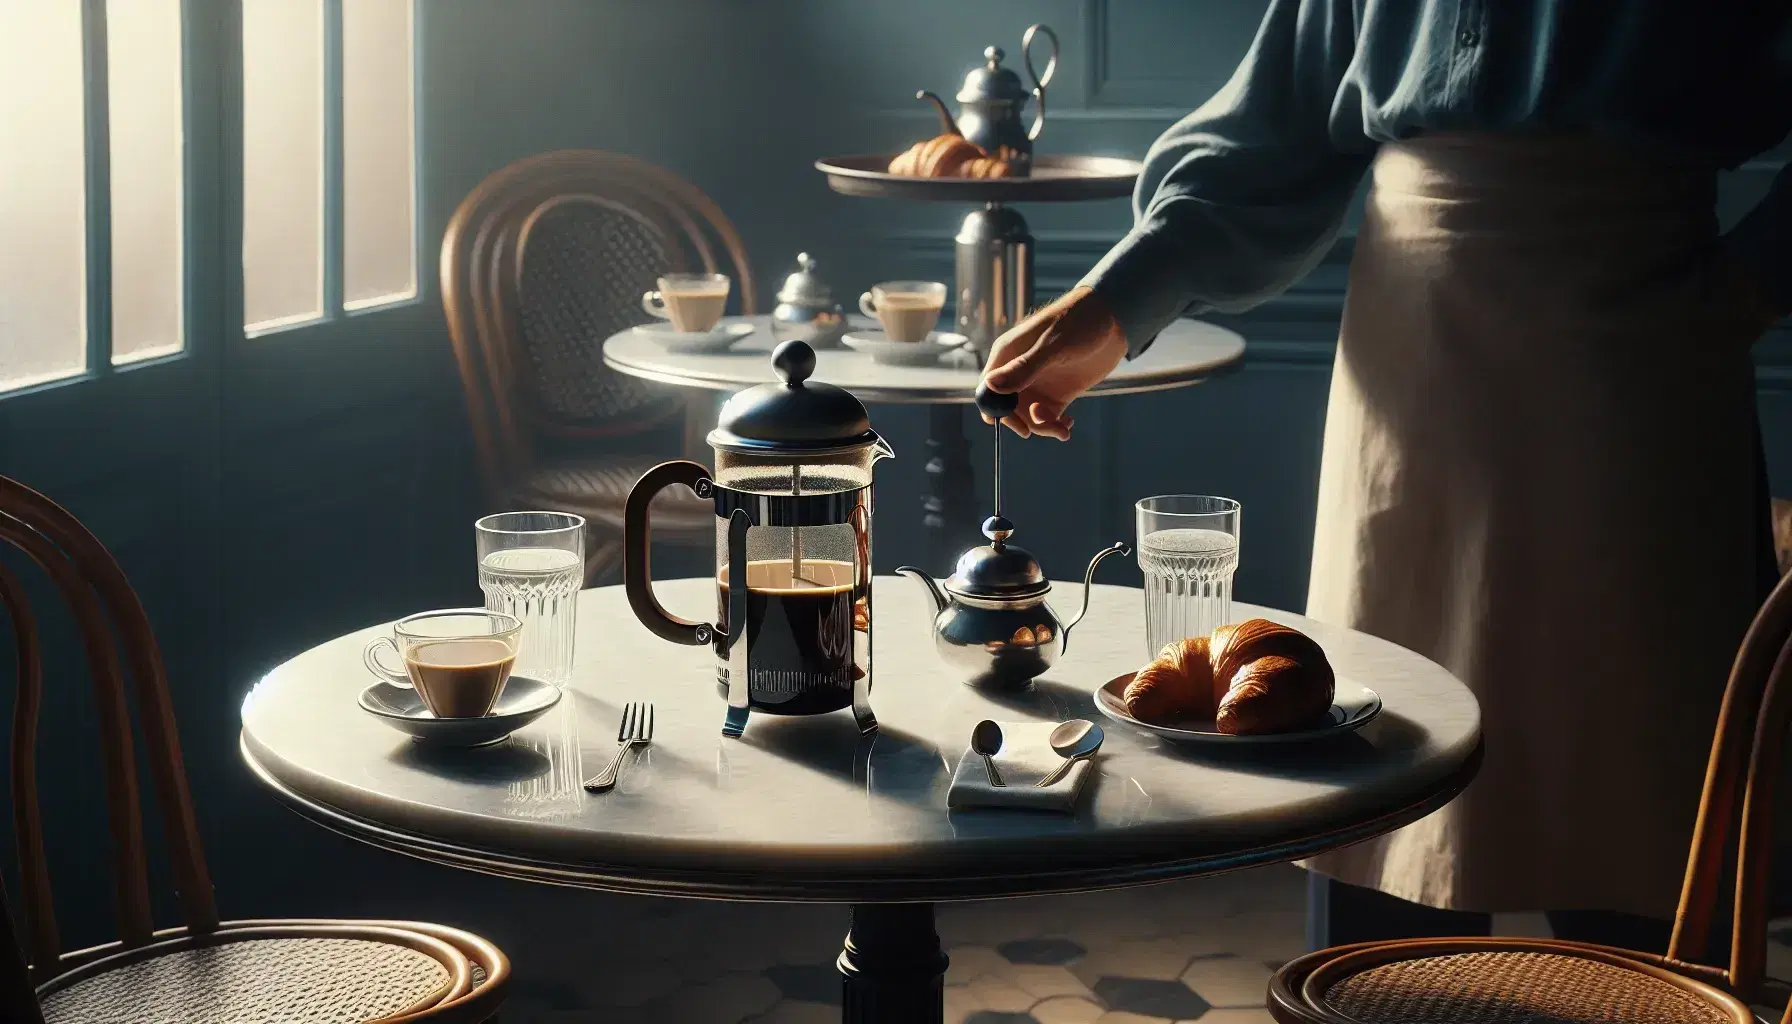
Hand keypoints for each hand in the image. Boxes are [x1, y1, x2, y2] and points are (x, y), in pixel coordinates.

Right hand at [979, 286, 1127, 439]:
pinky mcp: (1058, 393)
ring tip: (1063, 429)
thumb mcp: (1052, 345)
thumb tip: (991, 386)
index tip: (1016, 423)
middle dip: (1021, 422)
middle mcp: (1018, 372)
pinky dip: (1056, 425)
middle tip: (1042, 427)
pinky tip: (1069, 423)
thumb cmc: (1078, 321)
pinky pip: (1049, 417)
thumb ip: (1023, 368)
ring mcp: (1038, 384)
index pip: (988, 389)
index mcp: (1008, 355)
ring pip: (1029, 416)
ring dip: (1042, 427)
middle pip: (1007, 408)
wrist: (1113, 318)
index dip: (996, 410)